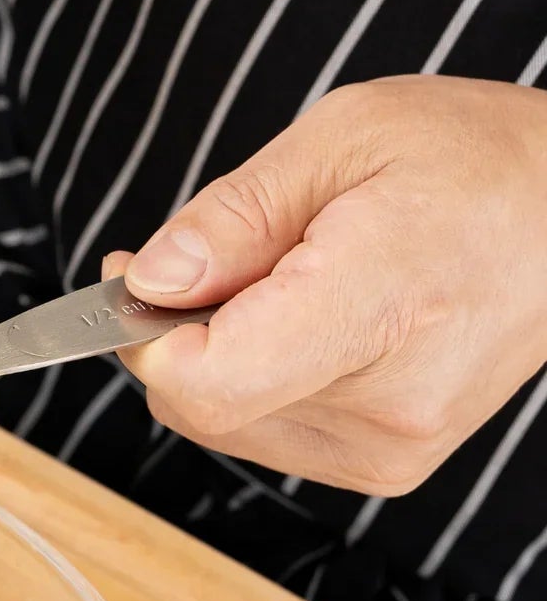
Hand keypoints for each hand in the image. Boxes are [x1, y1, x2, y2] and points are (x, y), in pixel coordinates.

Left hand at [104, 76, 546, 494]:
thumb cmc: (472, 157)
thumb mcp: (339, 139)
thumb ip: (231, 219)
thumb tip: (145, 281)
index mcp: (379, 310)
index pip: (208, 381)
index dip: (140, 334)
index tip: (128, 275)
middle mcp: (389, 405)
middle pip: (201, 405)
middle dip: (170, 331)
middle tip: (207, 254)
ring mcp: (394, 446)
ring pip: (225, 421)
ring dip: (214, 353)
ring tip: (281, 276)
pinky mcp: (393, 461)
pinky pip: (268, 429)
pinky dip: (253, 375)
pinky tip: (300, 317)